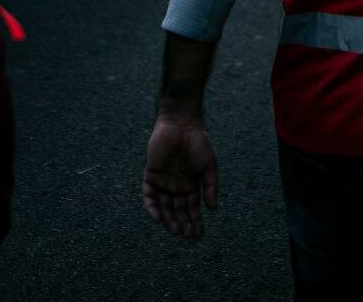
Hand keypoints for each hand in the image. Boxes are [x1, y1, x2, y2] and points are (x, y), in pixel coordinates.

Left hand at [142, 114, 218, 239]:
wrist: (181, 124)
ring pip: (164, 207)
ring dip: (169, 220)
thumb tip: (213, 209)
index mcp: (191, 185)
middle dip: (183, 225)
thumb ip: (210, 186)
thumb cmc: (198, 142)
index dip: (195, 222)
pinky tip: (158, 218)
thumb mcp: (209, 166)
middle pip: (178, 211)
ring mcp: (163, 181)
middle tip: (187, 237)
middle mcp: (176, 186)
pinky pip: (149, 195)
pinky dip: (152, 207)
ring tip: (175, 231)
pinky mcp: (151, 175)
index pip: (192, 209)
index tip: (198, 236)